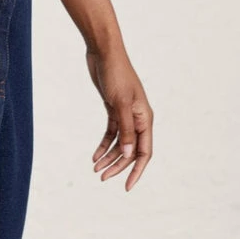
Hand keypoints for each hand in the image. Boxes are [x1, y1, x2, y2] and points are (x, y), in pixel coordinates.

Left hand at [85, 45, 153, 190]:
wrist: (103, 52)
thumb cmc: (115, 73)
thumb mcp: (120, 103)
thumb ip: (125, 130)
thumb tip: (129, 155)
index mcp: (145, 118)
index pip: (144, 152)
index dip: (137, 170)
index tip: (126, 186)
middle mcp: (137, 118)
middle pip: (130, 150)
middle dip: (118, 165)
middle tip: (102, 177)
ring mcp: (125, 114)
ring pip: (120, 143)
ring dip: (109, 156)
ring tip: (95, 169)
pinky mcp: (113, 109)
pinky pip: (111, 133)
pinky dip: (103, 144)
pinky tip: (94, 155)